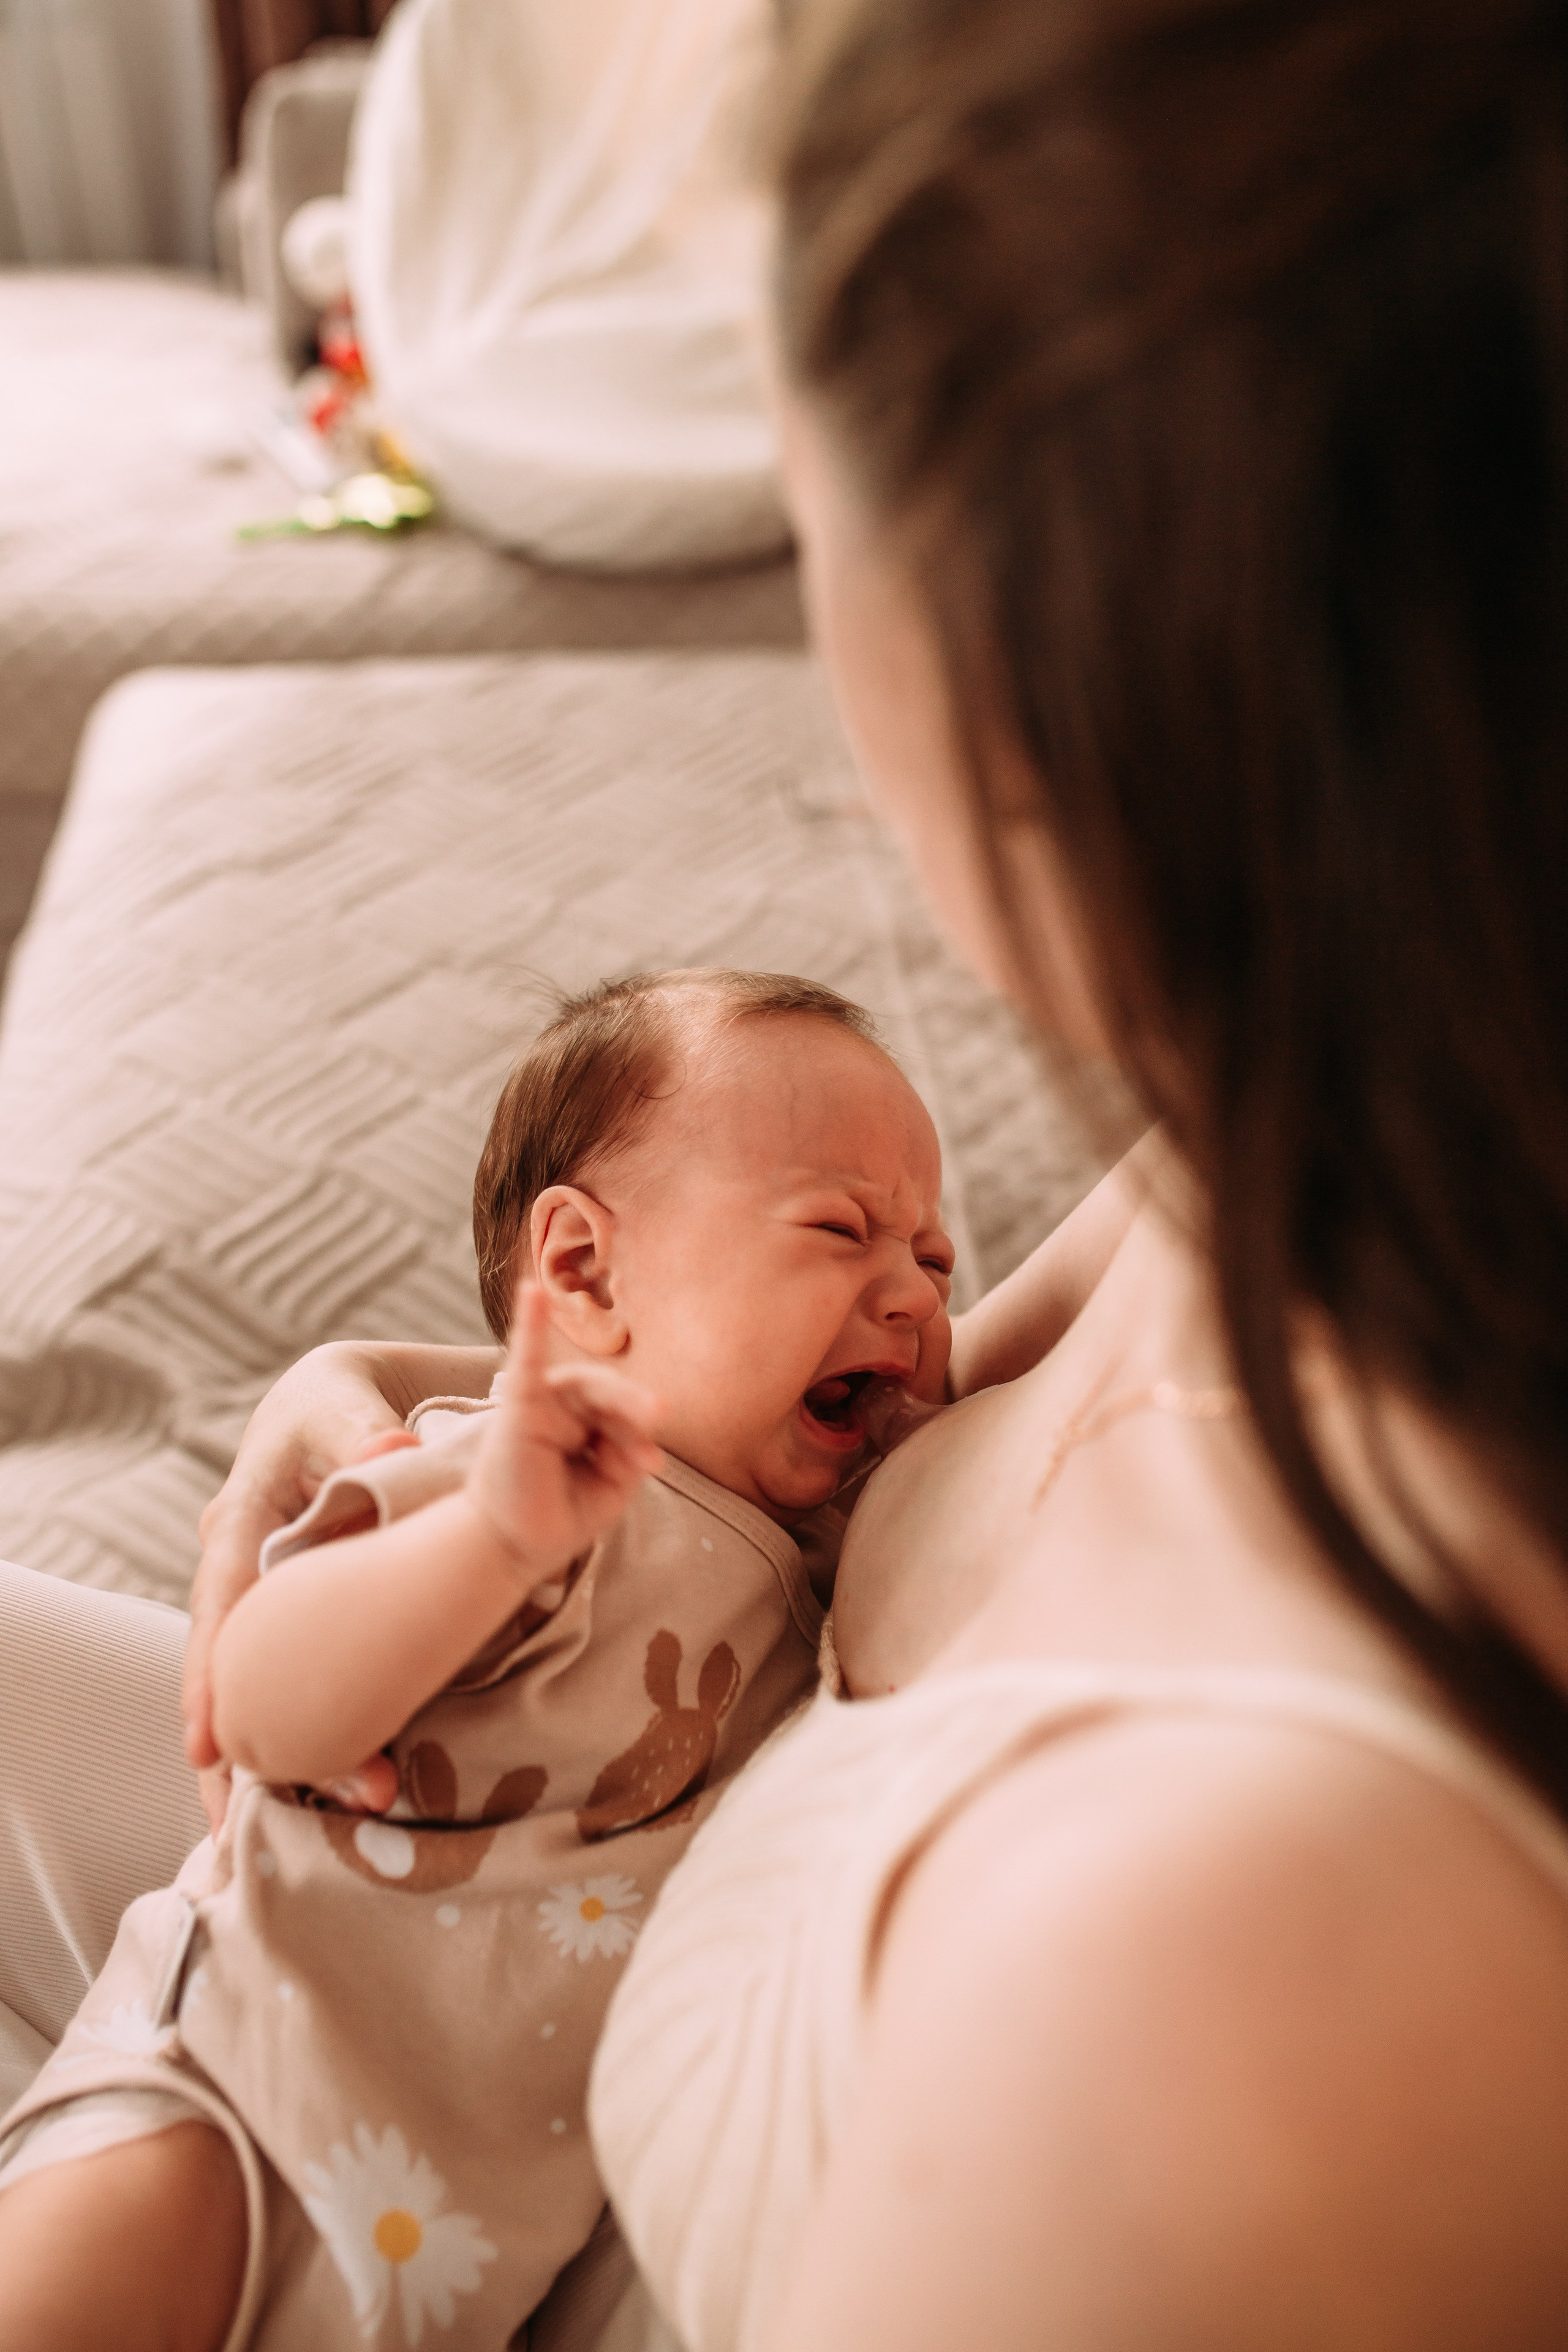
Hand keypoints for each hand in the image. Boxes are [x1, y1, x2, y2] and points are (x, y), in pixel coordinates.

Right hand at [184, 1344, 419, 1791]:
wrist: (339, 1408)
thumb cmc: (338, 1406)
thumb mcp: (343, 1408)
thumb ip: (363, 1433)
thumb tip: (390, 1451)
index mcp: (240, 1519)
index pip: (223, 1604)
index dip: (214, 1677)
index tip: (210, 1748)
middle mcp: (240, 1570)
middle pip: (232, 1667)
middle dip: (233, 1745)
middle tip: (234, 1827)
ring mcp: (264, 1601)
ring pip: (256, 1687)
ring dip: (262, 1756)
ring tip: (254, 1841)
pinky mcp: (295, 1620)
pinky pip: (288, 1681)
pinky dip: (296, 1731)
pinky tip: (310, 1793)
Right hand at [467, 1282, 663, 1588]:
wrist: (511, 1547)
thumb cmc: (561, 1512)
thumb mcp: (611, 1486)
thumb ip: (629, 1455)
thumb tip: (643, 1434)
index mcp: (586, 1419)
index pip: (624, 1414)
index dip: (641, 1437)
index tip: (654, 1465)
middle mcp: (563, 1404)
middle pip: (610, 1395)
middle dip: (635, 1411)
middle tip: (660, 1415)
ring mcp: (540, 1402)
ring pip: (591, 1388)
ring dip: (622, 1403)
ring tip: (653, 1413)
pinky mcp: (517, 1407)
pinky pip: (525, 1359)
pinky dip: (530, 1324)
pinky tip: (532, 1293)